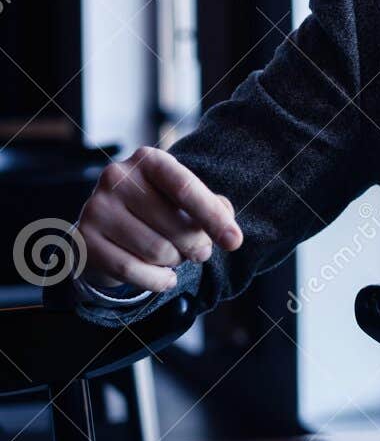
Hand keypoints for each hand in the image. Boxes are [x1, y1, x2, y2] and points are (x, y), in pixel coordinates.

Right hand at [72, 146, 242, 291]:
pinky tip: (165, 278)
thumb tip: (228, 231)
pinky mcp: (84, 238)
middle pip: (176, 227)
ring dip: (176, 262)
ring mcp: (96, 207)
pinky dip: (157, 280)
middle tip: (199, 251)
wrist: (107, 228)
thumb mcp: (186, 200)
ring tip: (174, 256)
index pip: (186, 188)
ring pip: (157, 252)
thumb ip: (213, 208)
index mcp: (149, 160)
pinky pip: (131, 270)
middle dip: (198, 247)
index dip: (213, 217)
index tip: (234, 242)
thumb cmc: (159, 210)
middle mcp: (117, 177)